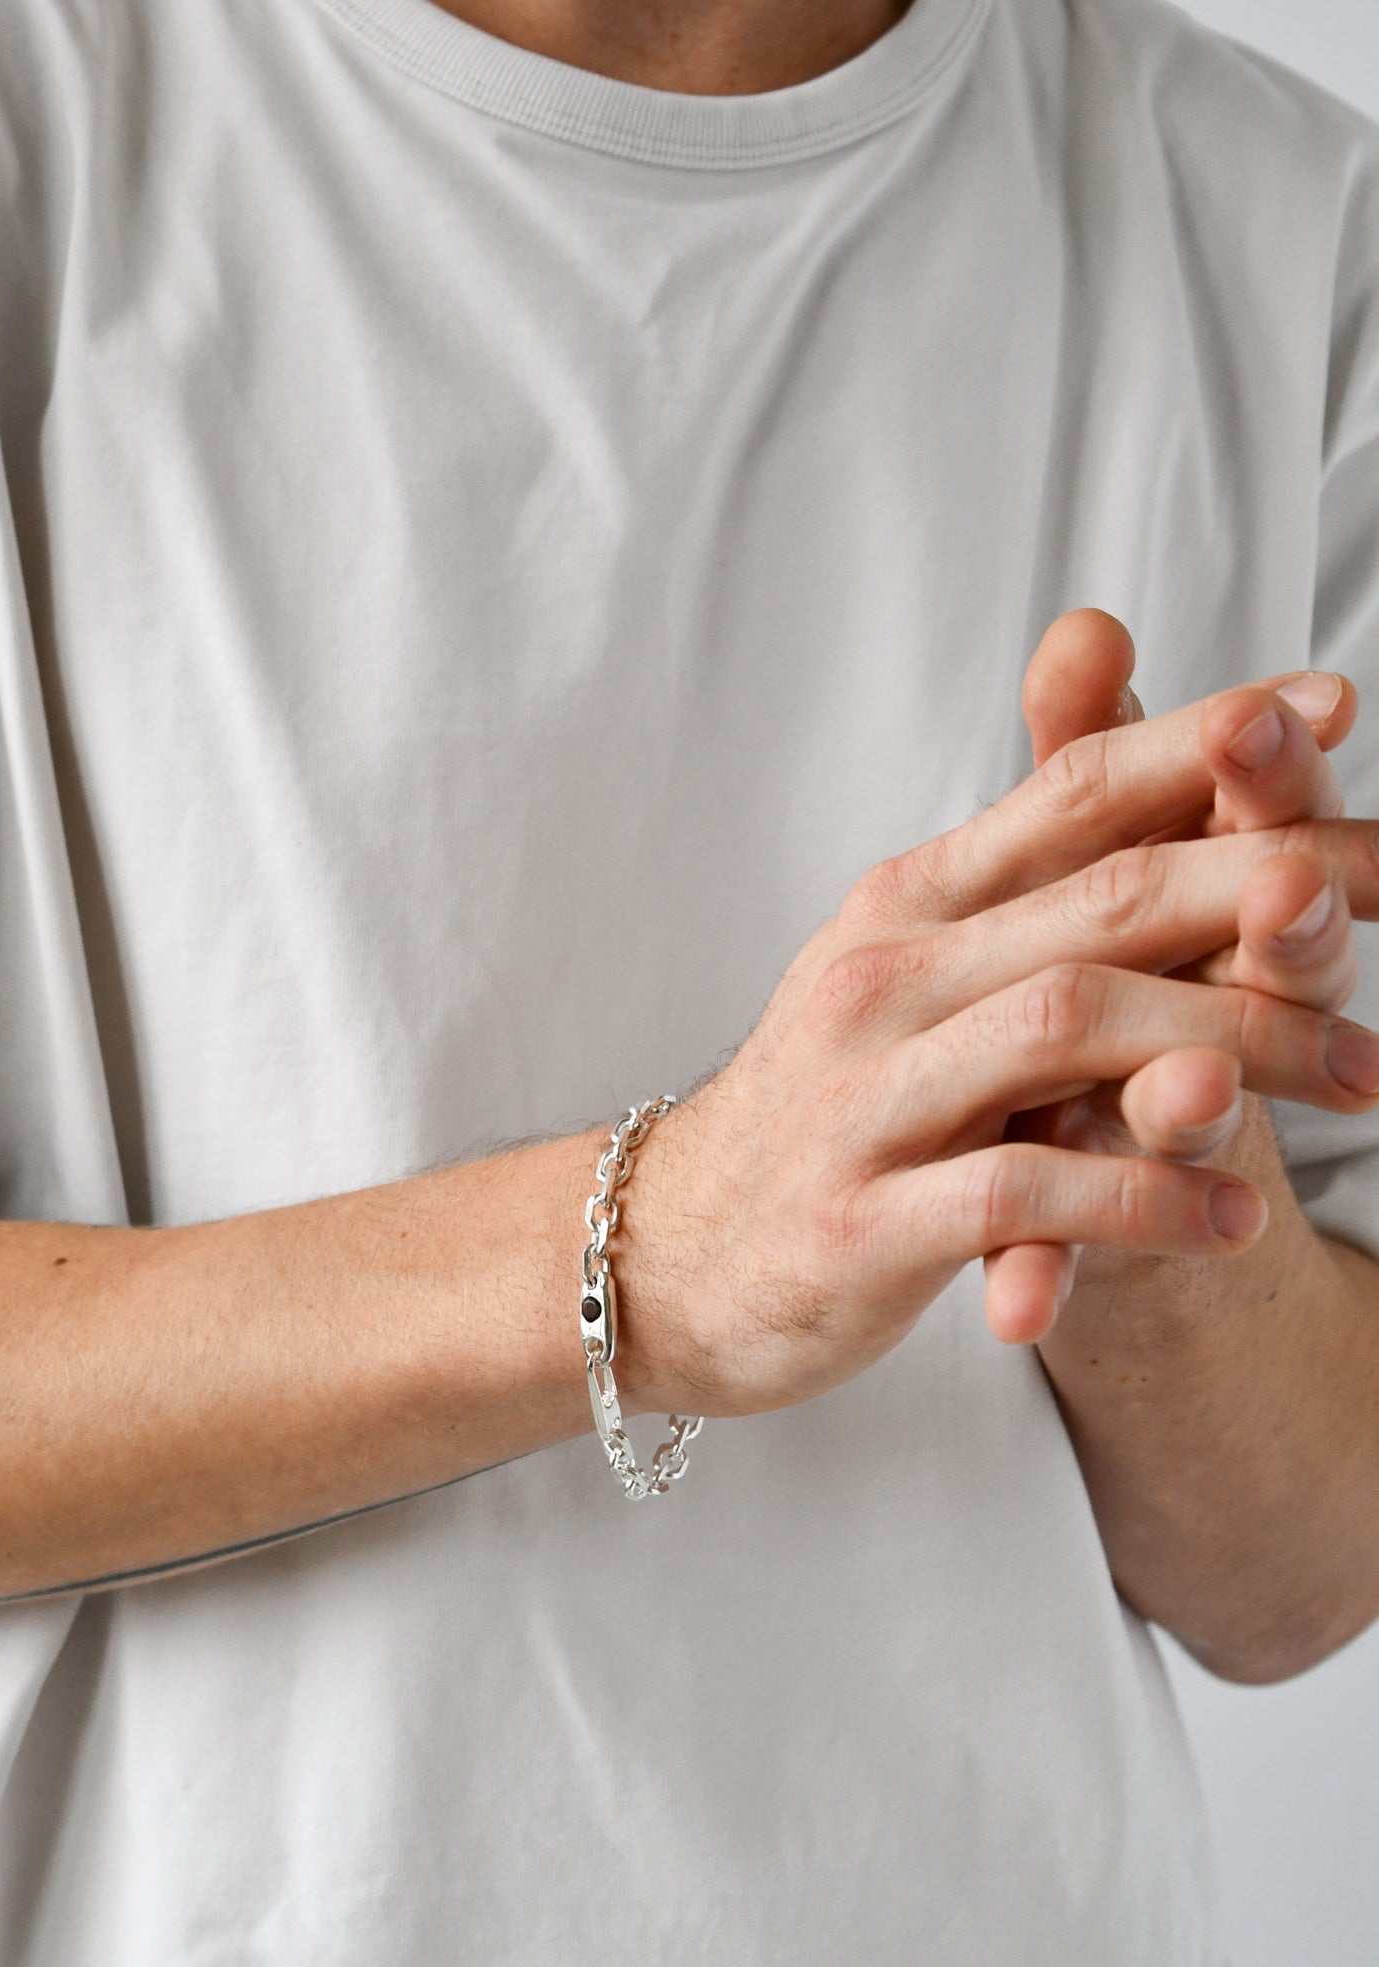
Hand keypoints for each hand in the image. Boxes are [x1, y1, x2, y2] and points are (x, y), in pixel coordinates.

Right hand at [613, 633, 1378, 1419]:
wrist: (660, 1250)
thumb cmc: (822, 1107)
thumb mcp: (904, 969)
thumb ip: (1021, 877)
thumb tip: (1120, 733)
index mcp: (907, 905)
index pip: (1070, 792)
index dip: (1207, 744)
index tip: (1333, 713)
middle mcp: (884, 977)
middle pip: (1101, 900)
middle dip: (1266, 884)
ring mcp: (868, 1096)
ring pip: (1070, 1029)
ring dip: (1232, 1044)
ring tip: (1359, 1076)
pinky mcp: (861, 1220)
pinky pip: (1019, 1194)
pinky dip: (1140, 1197)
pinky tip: (1236, 1216)